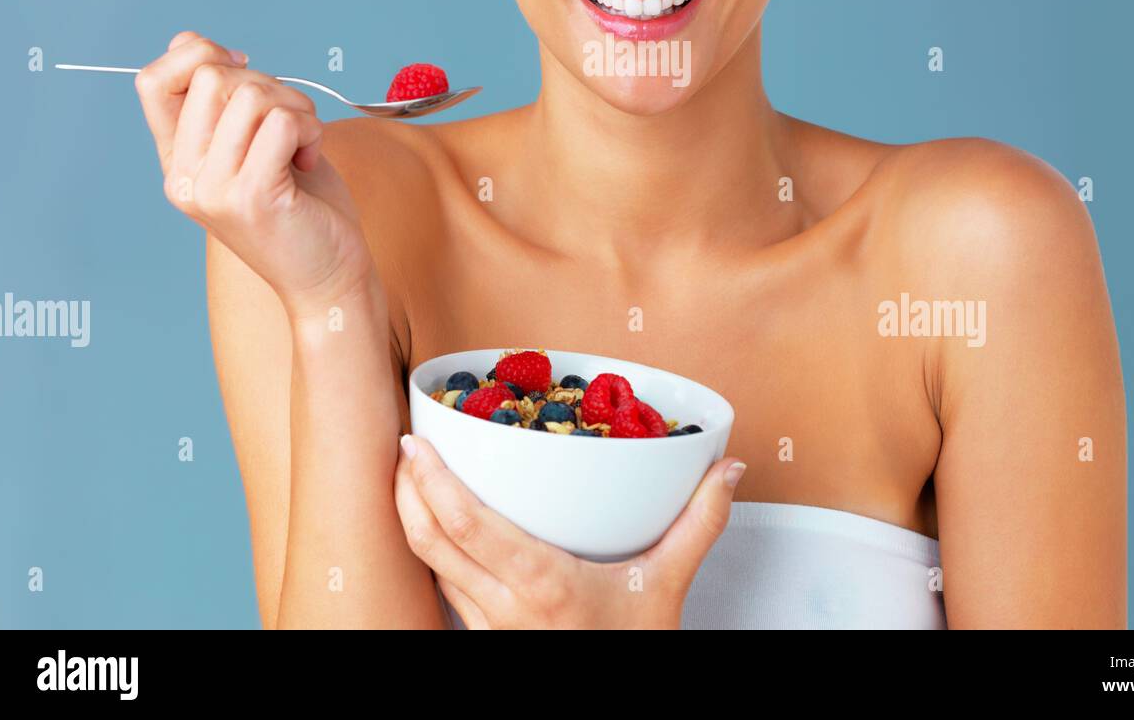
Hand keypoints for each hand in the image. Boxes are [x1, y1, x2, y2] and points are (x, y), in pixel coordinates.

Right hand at [134, 30, 377, 311]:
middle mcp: (183, 176)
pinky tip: (309, 158)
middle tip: (293, 124)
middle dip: (270, 85)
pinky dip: (309, 129)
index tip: (246, 71)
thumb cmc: (302, 206)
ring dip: (297, 108)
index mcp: (178, 160)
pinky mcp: (250, 197)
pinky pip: (280, 122)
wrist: (328, 277)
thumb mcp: (253, 144)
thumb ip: (224, 101)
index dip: (199, 55)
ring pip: (251, 95)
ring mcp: (212, 189)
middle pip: (211, 77)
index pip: (152, 81)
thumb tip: (191, 39)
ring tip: (304, 144)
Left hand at [393, 434, 746, 629]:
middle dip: (406, 490)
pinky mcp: (484, 640)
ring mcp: (488, 629)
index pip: (467, 526)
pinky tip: (437, 529)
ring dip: (412, 519)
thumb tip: (728, 468)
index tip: (415, 441)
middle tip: (404, 445)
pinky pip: (444, 591)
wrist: (617, 714)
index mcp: (541, 584)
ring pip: (429, 568)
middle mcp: (503, 607)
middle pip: (430, 543)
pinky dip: (431, 553)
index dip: (431, 482)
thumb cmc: (634, 650)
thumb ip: (699, 523)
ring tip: (411, 475)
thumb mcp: (669, 586)